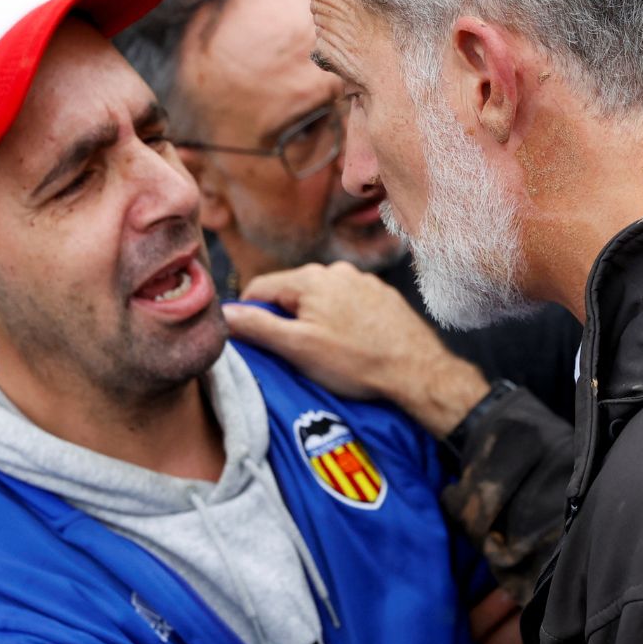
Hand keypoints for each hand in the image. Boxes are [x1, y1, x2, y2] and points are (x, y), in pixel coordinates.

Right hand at [223, 263, 491, 435]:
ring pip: (321, 299)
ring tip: (324, 352)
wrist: (417, 372)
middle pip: (292, 292)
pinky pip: (347, 304)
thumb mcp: (297, 348)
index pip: (261, 288)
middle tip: (291, 352)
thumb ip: (258, 327)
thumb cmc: (356, 362)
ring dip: (313, 320)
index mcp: (312, 278)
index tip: (253, 340)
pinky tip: (349, 345)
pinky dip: (340, 321)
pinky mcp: (383, 296)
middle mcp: (337, 271)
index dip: (250, 314)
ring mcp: (363, 281)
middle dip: (285, 318)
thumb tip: (226, 314)